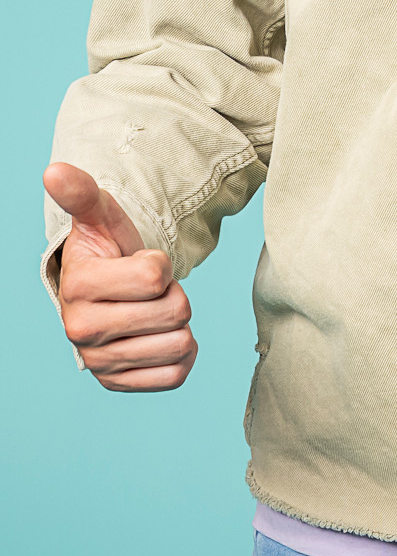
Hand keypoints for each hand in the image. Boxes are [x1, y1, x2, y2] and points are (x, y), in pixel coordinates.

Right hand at [44, 162, 196, 389]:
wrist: (101, 293)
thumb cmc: (106, 251)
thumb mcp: (99, 217)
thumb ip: (81, 193)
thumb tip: (55, 171)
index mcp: (78, 286)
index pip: (156, 275)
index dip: (160, 263)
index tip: (139, 263)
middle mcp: (81, 331)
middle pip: (176, 311)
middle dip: (173, 294)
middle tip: (149, 291)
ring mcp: (100, 363)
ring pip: (180, 344)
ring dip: (178, 324)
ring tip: (152, 311)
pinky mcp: (119, 384)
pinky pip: (177, 375)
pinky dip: (181, 355)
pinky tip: (159, 338)